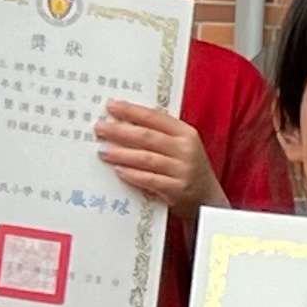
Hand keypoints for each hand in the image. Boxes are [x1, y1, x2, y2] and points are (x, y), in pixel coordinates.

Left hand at [95, 100, 221, 215]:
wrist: (207, 200)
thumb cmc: (187, 169)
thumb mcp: (181, 147)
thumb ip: (159, 134)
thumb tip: (122, 123)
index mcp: (186, 133)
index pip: (155, 117)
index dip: (132, 111)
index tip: (111, 106)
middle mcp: (186, 150)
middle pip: (148, 137)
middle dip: (120, 131)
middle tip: (100, 128)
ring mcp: (182, 170)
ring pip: (147, 158)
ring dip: (122, 154)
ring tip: (103, 151)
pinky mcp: (177, 190)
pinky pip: (150, 180)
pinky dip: (133, 175)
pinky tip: (119, 171)